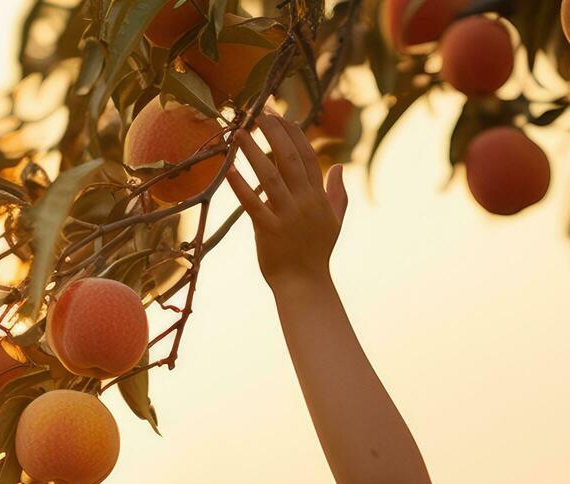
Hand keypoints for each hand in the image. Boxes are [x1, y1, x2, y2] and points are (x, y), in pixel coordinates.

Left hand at [227, 111, 348, 289]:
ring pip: (270, 176)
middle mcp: (304, 202)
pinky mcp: (269, 230)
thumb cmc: (316, 253)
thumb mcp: (334, 221)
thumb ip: (337, 193)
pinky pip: (253, 204)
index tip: (280, 115)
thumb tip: (339, 167)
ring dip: (254, 152)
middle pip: (290, 159)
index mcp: (318, 197)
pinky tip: (230, 169)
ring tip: (240, 132)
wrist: (305, 285)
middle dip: (275, 133)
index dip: (293, 133)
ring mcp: (287, 216)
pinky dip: (241, 186)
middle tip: (260, 112)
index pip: (307, 156)